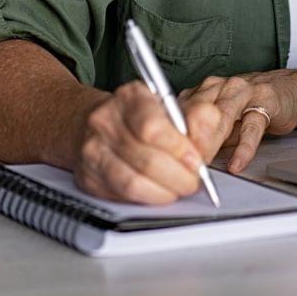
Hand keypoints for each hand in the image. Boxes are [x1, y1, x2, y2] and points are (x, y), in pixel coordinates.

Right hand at [71, 81, 223, 204]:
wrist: (94, 122)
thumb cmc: (138, 116)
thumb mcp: (168, 106)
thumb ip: (195, 118)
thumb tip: (209, 134)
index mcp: (130, 96)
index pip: (153, 127)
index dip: (179, 149)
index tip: (197, 161)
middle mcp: (106, 120)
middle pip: (146, 159)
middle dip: (178, 177)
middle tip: (193, 181)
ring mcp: (93, 149)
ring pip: (133, 182)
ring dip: (164, 192)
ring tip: (178, 188)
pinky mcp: (88, 177)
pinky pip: (122, 196)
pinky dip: (146, 199)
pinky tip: (158, 192)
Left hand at [179, 70, 296, 173]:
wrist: (286, 92)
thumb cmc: (249, 108)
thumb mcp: (220, 123)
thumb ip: (202, 137)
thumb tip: (179, 161)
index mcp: (204, 90)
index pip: (180, 110)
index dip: (172, 135)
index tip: (166, 158)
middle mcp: (220, 86)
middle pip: (197, 111)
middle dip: (188, 140)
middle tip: (182, 165)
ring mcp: (243, 91)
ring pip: (221, 116)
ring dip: (210, 142)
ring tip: (204, 164)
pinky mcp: (265, 102)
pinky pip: (252, 126)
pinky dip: (244, 148)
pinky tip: (237, 163)